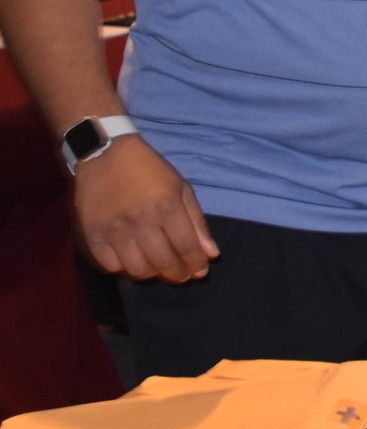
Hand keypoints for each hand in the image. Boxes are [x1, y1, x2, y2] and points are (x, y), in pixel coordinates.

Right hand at [73, 137, 218, 281]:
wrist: (105, 154)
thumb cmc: (150, 170)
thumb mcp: (181, 189)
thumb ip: (197, 223)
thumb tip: (211, 255)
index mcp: (167, 207)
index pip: (187, 248)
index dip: (196, 265)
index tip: (199, 271)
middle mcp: (141, 220)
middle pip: (163, 263)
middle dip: (177, 275)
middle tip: (181, 275)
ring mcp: (114, 229)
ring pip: (137, 269)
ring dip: (152, 275)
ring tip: (159, 268)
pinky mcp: (92, 234)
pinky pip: (110, 266)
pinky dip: (124, 269)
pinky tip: (133, 262)